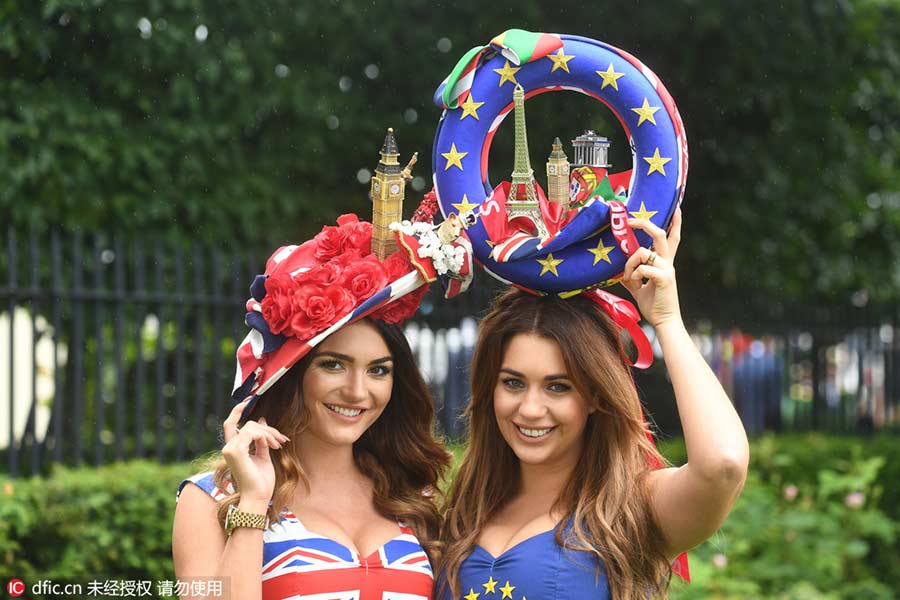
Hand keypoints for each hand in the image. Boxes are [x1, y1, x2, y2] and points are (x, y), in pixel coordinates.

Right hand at [221, 400, 289, 502]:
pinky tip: (273, 446)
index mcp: (233, 448)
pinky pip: (252, 433)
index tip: (248, 401)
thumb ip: (261, 439)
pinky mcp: (235, 451)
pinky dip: (265, 436)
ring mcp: (230, 449)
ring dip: (269, 433)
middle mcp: (228, 447)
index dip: (237, 411)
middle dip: (268, 428)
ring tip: (279, 444)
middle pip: (248, 424)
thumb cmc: (261, 481)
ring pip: (252, 427)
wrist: (259, 497)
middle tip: (282, 439)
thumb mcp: (263, 455)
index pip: (230, 424)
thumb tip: (261, 421)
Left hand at [620, 207, 682, 328]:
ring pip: (644, 252)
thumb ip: (630, 276)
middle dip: (645, 224)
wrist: (664, 321)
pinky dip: (634, 274)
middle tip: (629, 221)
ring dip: (630, 263)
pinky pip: (643, 268)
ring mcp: (667, 269)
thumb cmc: (654, 305)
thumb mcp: (638, 288)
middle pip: (660, 234)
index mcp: (664, 263)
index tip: (676, 207)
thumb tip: (617, 271)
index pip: (673, 238)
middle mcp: (667, 263)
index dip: (675, 222)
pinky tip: (634, 284)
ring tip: (629, 277)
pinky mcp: (665, 278)